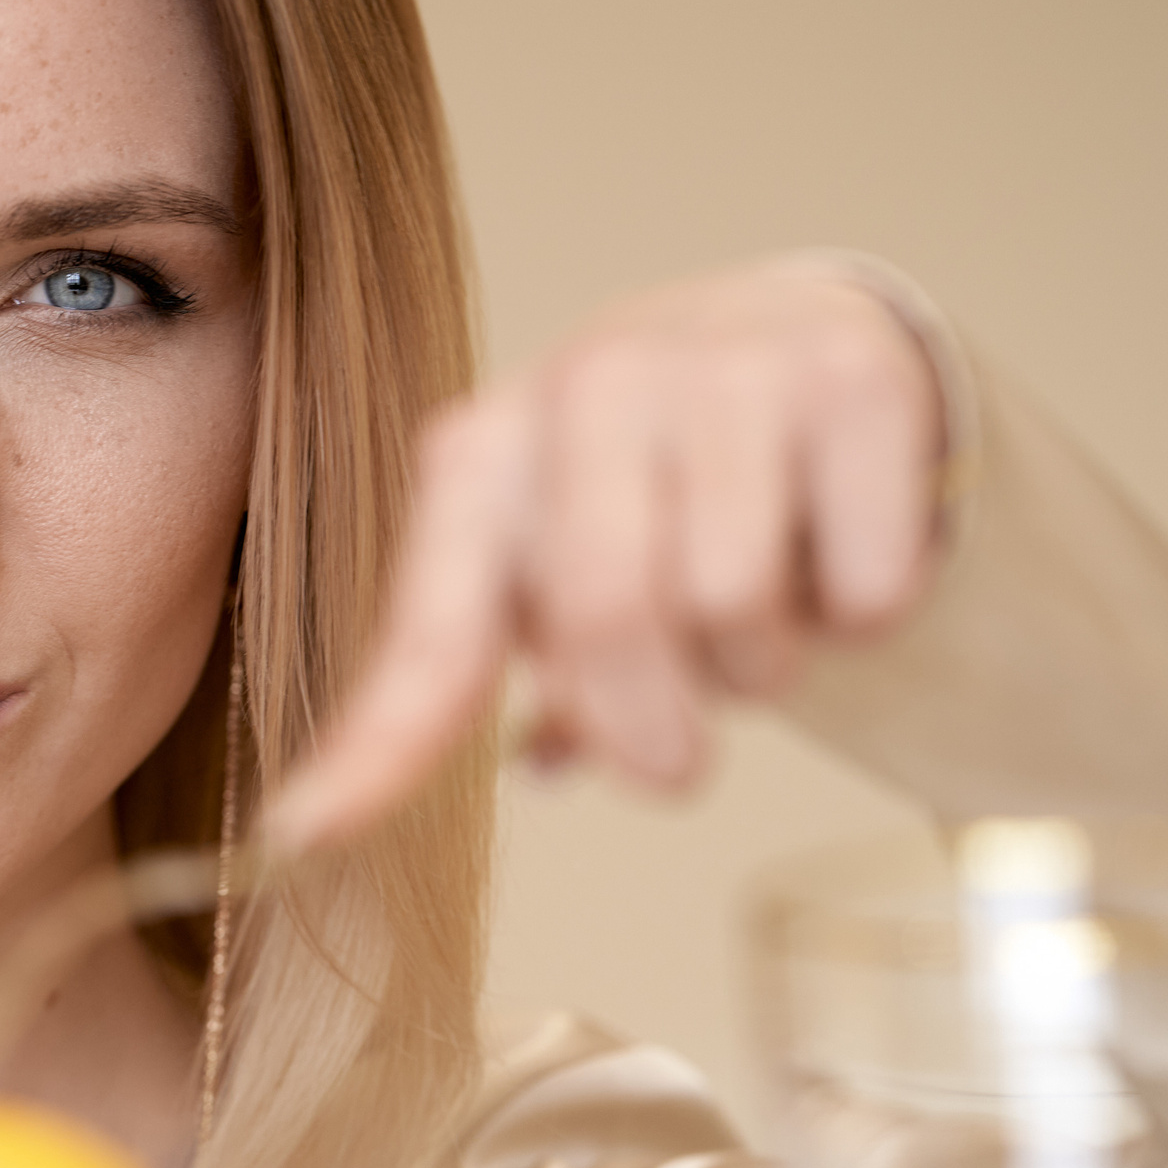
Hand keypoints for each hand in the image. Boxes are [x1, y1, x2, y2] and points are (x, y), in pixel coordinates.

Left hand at [266, 255, 944, 852]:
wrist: (801, 336)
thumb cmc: (646, 484)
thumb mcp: (545, 560)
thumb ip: (460, 675)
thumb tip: (330, 814)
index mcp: (483, 453)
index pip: (428, 629)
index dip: (377, 745)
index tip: (307, 831)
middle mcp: (585, 387)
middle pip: (602, 616)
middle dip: (646, 728)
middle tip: (673, 762)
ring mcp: (720, 369)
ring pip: (734, 604)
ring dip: (759, 664)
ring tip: (754, 605)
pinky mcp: (852, 378)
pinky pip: (861, 585)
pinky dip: (861, 611)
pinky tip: (836, 547)